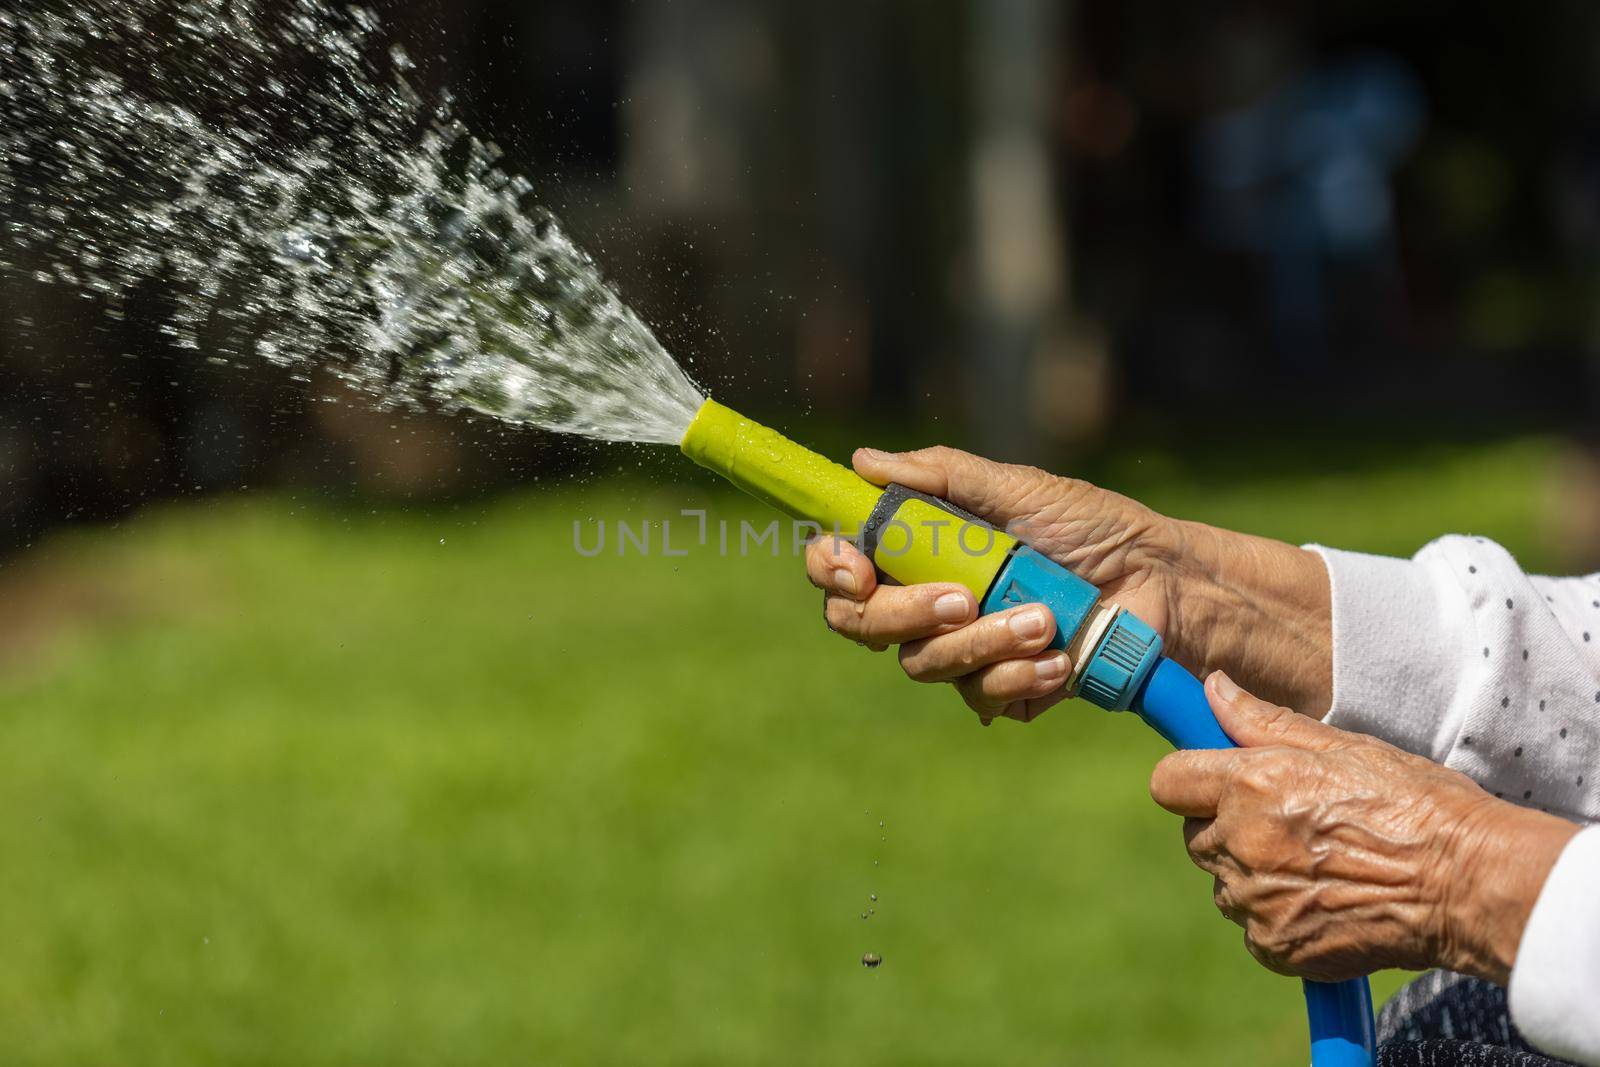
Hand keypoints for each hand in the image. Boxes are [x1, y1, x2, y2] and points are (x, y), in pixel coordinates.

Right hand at [805, 445, 1334, 724]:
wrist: (1163, 582)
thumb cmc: (1093, 525)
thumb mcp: (1016, 487)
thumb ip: (940, 476)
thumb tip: (861, 461)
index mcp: (922, 548)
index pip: (843, 568)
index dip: (832, 571)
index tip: (856, 569)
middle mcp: (930, 601)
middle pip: (864, 625)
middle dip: (904, 615)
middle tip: (962, 599)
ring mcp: (964, 649)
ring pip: (924, 664)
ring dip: (982, 643)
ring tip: (1044, 620)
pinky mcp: (1004, 687)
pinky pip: (979, 696)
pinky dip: (1018, 674)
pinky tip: (1060, 655)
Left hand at [1149, 672, 1579, 983]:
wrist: (1470, 884)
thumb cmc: (1415, 805)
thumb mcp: (1343, 747)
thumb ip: (1263, 722)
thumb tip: (1213, 690)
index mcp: (1250, 785)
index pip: (1167, 782)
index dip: (1190, 779)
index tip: (1216, 782)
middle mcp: (1242, 842)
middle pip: (1196, 834)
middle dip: (1229, 826)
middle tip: (1291, 824)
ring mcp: (1255, 900)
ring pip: (1225, 883)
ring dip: (1254, 874)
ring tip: (1320, 864)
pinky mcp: (1275, 946)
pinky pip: (1254, 928)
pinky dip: (1279, 919)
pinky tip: (1327, 901)